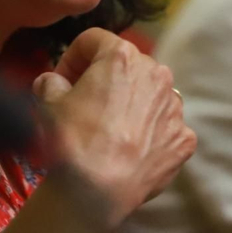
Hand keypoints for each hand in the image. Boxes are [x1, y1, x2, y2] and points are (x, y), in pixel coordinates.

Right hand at [34, 28, 194, 227]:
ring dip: (131, 103)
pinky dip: (149, 133)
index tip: (63, 79)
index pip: (94, 40)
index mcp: (122, 57)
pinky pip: (164, 127)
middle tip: (85, 103)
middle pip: (127, 65)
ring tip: (110, 129)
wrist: (98, 192)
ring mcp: (175, 108)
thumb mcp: (47, 102)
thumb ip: (50, 81)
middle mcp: (156, 74)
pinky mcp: (184, 139)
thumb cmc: (72, 139)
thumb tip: (53, 82)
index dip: (72, 57)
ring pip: (150, 94)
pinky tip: (130, 150)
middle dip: (106, 79)